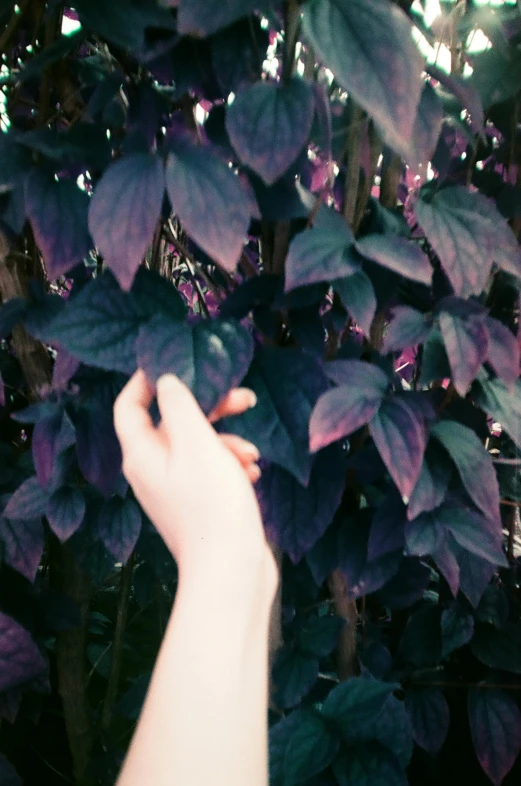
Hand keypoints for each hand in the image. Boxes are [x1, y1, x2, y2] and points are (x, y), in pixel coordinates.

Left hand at [113, 370, 277, 584]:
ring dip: (226, 439)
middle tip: (243, 397)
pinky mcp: (196, 505)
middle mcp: (151, 470)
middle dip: (208, 407)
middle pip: (171, 422)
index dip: (146, 380)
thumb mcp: (198, 444)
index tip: (178, 363)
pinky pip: (209, 470)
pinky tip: (253, 473)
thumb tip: (166, 379)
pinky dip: (229, 464)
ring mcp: (174, 490)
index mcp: (141, 454)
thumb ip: (180, 405)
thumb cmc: (213, 506)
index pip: (129, 406)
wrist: (231, 572)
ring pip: (196, 446)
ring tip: (253, 452)